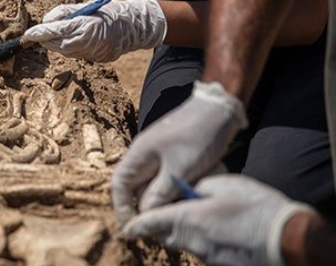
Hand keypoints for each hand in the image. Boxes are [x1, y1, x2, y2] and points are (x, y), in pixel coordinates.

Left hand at [22, 0, 166, 61]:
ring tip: (53, 35)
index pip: (57, 30)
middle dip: (45, 39)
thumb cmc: (107, 12)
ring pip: (63, 52)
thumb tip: (45, 22)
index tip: (28, 34)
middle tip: (36, 33)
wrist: (132, 28)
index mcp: (87, 25)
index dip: (40, 33)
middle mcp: (88, 41)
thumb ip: (64, 13)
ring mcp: (92, 53)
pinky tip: (67, 40)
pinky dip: (65, 48)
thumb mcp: (85, 7)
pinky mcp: (94, 59)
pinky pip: (73, 55)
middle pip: (57, 45)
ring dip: (54, 44)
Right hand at [112, 81, 247, 226]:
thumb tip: (146, 215)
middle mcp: (144, 157)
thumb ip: (161, 193)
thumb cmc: (197, 134)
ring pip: (155, 186)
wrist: (219, 109)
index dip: (123, 208)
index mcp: (138, 155)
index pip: (120, 186)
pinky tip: (193, 190)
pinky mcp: (174, 158)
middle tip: (161, 226)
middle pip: (137, 189)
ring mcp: (159, 157)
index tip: (132, 228)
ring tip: (180, 208)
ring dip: (167, 198)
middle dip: (148, 207)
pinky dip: (179, 188)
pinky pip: (170, 180)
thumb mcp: (180, 169)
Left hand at [122, 175, 313, 265]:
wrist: (286, 238)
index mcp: (187, 218)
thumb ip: (198, 187)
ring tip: (203, 218)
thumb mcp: (223, 184)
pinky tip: (221, 231)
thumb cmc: (255, 207)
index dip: (136, 225)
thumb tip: (188, 190)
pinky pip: (204, 251)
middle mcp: (191, 240)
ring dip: (185, 233)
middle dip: (161, 227)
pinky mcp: (219, 263)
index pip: (150, 223)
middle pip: (165, 235)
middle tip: (166, 214)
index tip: (126, 228)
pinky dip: (204, 241)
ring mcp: (206, 256)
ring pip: (185, 244)